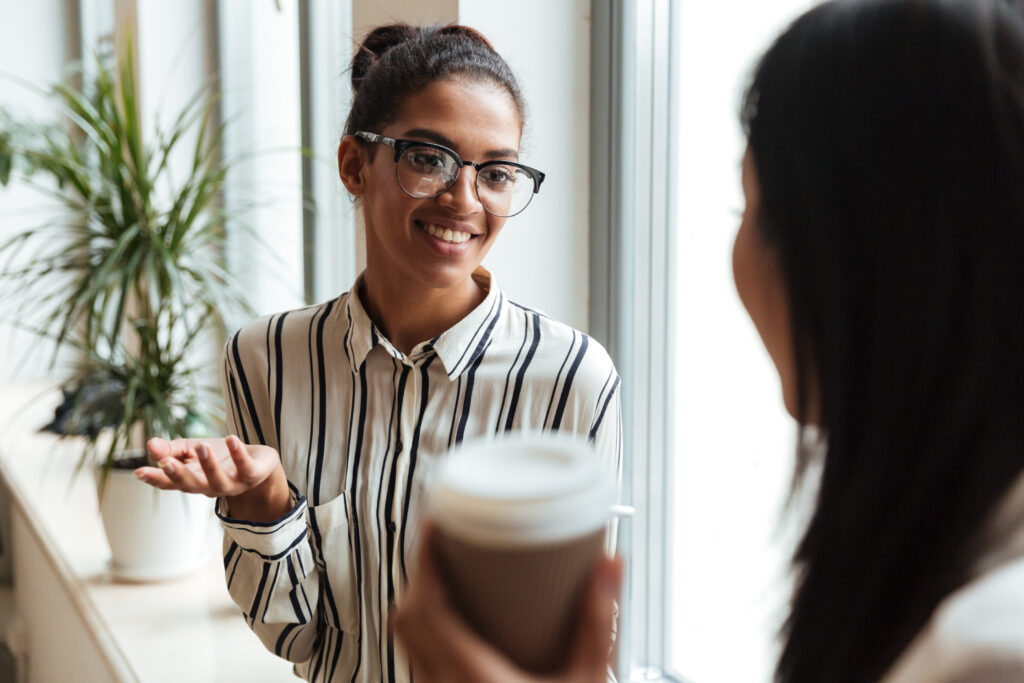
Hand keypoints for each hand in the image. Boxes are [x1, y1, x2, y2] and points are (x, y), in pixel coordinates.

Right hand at [134, 436, 290, 521]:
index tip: (139, 472)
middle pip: (192, 486)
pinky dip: (238, 454)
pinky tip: (231, 439)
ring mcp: (232, 484)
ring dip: (209, 465)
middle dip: (178, 475)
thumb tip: (149, 445)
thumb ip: (171, 450)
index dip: (156, 479)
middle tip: (166, 462)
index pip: (171, 483)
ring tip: (201, 445)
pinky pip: (245, 467)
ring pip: (218, 481)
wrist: (258, 461)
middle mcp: (210, 486)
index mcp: (193, 480)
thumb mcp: (192, 450)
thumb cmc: (220, 456)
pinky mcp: (252, 475)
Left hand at [393, 524, 622, 682]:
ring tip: (451, 576)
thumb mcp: (587, 682)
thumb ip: (599, 622)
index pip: (424, 609)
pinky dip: (429, 633)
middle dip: (420, 576)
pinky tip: (458, 623)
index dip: (422, 562)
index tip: (434, 526)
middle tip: (445, 545)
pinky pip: (420, 664)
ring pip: (408, 645)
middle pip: (407, 620)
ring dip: (422, 605)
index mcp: (472, 679)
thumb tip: (611, 563)